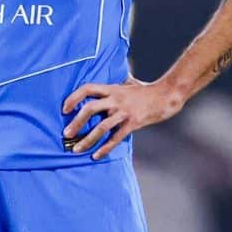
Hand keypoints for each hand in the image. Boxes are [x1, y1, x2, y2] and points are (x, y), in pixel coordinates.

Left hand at [60, 77, 185, 159]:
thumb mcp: (130, 82)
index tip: (65, 109)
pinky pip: (116, 138)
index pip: (87, 88)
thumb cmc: (146, 90)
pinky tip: (96, 156)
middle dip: (76, 122)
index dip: (74, 97)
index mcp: (112, 88)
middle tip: (66, 133)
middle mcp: (116, 99)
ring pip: (101, 127)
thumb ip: (118, 82)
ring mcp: (124, 112)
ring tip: (76, 149)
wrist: (166, 96)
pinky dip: (105, 148)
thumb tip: (114, 76)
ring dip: (87, 139)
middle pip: (90, 109)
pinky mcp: (133, 123)